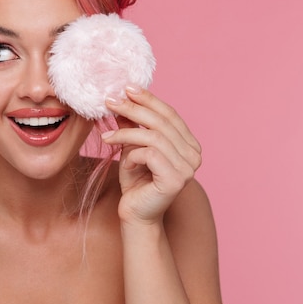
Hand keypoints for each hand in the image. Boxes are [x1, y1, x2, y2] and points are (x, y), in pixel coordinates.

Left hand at [101, 86, 201, 224]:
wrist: (135, 215)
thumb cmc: (136, 182)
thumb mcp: (132, 147)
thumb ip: (133, 125)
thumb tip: (122, 99)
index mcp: (189, 144)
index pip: (170, 114)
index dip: (149, 99)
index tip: (127, 88)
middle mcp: (194, 155)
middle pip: (162, 122)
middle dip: (134, 109)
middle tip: (110, 102)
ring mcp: (188, 168)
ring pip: (153, 136)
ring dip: (126, 133)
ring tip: (107, 137)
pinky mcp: (176, 179)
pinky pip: (150, 154)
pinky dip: (132, 154)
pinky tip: (124, 162)